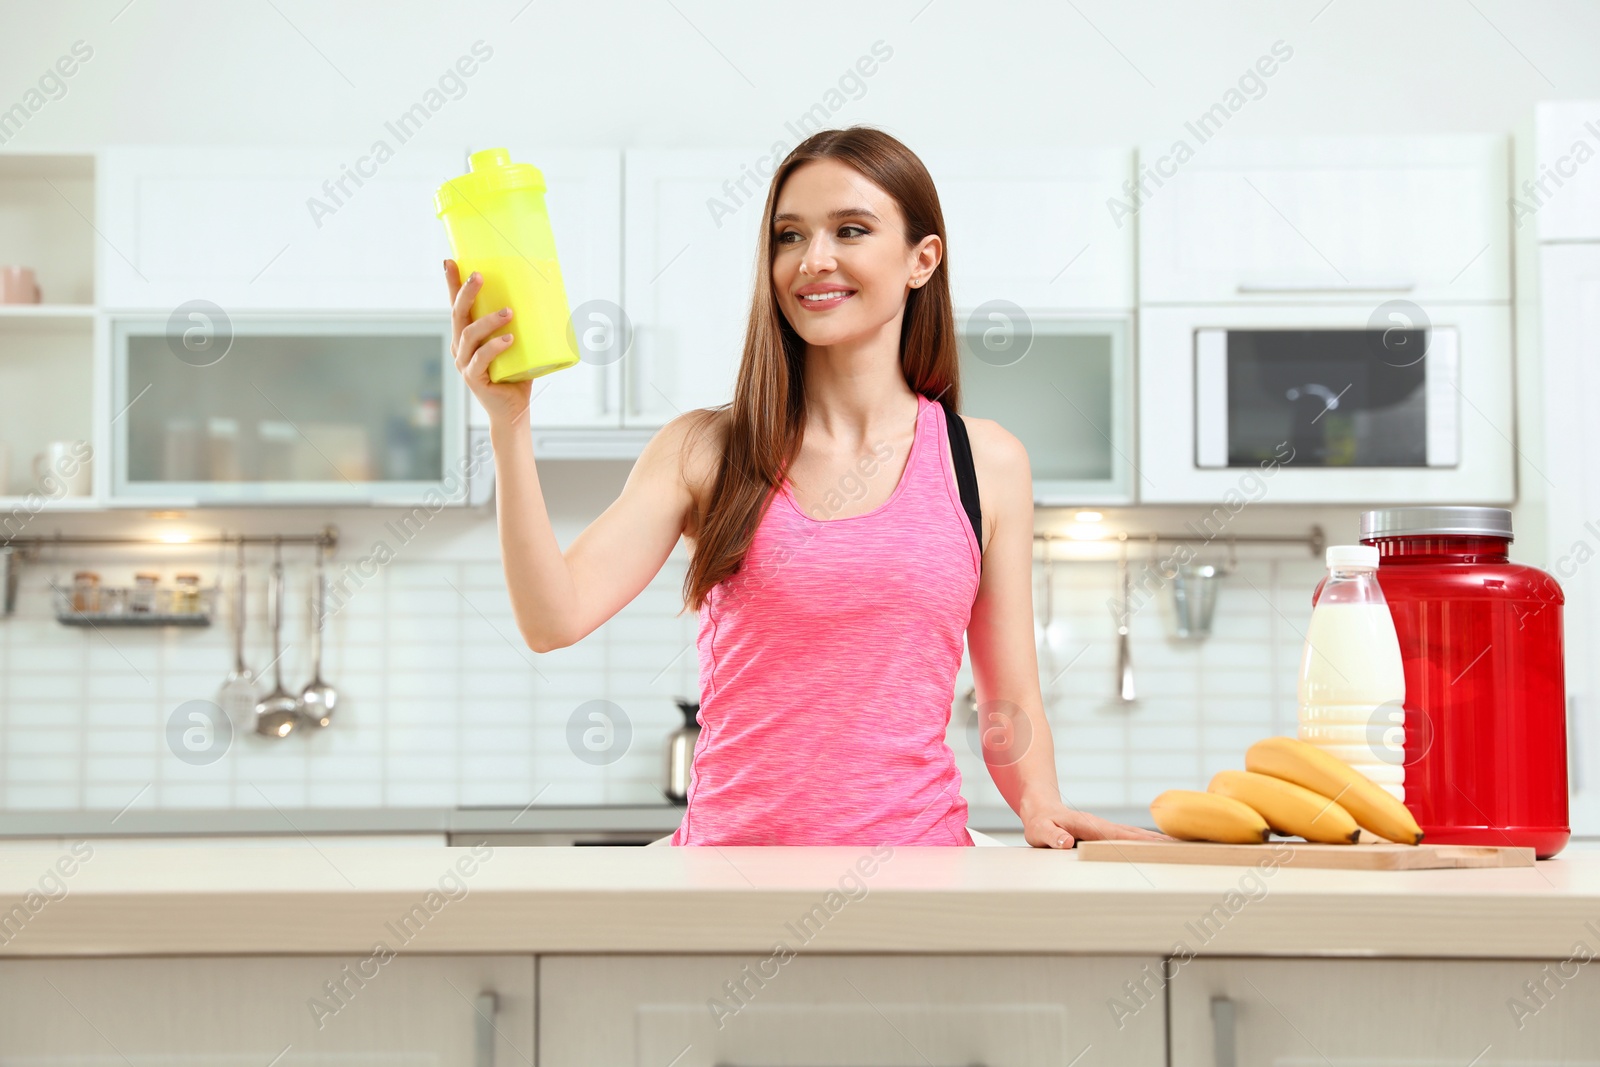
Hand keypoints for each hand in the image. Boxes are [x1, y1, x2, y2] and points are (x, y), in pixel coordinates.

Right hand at [446, 259, 531, 428]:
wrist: (514, 411)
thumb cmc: (517, 375)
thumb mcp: (519, 345)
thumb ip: (525, 326)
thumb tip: (550, 298)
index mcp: (467, 336)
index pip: (457, 305)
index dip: (452, 283)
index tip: (450, 260)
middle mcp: (460, 347)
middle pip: (458, 314)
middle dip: (466, 292)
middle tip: (479, 276)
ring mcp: (464, 363)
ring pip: (469, 334)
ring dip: (488, 320)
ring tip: (510, 312)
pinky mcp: (473, 378)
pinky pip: (481, 359)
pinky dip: (495, 347)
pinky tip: (509, 340)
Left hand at [1021, 798, 1175, 848]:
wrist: (1039, 806)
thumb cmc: (1039, 822)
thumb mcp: (1040, 831)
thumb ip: (1052, 836)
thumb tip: (1067, 843)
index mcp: (1089, 827)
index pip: (1119, 836)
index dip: (1141, 842)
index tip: (1163, 847)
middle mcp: (1101, 826)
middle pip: (1135, 835)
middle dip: (1158, 842)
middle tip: (1185, 849)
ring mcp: (1104, 828)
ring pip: (1134, 835)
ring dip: (1155, 842)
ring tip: (1179, 849)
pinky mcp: (1103, 832)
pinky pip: (1127, 838)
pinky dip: (1144, 842)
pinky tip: (1156, 849)